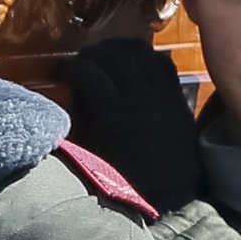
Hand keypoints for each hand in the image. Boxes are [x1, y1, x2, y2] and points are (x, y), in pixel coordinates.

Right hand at [62, 38, 202, 211]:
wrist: (171, 191)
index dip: (72, 68)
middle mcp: (136, 96)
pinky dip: (146, 56)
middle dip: (94, 53)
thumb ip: (79, 123)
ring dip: (119, 48)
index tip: (66, 73)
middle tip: (84, 61)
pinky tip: (135, 62)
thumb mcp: (93, 154)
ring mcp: (159, 92)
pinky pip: (161, 61)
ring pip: (138, 51)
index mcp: (111, 112)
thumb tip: (65, 101)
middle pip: (112, 55)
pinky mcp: (175, 94)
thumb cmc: (126, 178)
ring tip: (108, 55)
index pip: (86, 72)